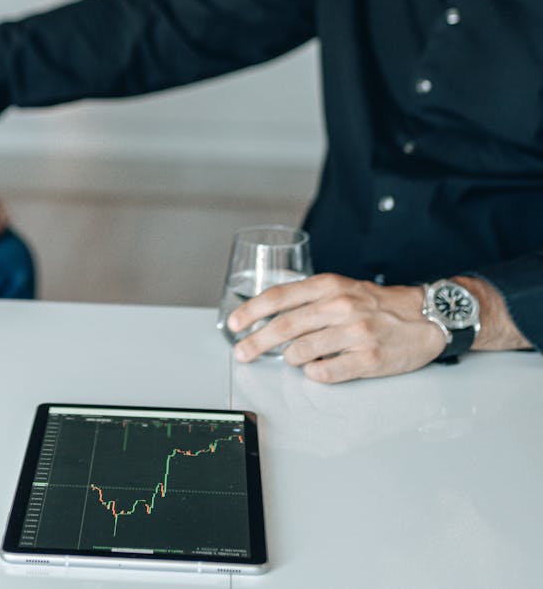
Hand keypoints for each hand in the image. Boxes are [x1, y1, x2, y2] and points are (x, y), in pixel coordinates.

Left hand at [227, 274, 446, 382]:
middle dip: (255, 342)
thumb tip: (269, 316)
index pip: (279, 297)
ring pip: (301, 352)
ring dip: (290, 359)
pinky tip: (317, 369)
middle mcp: (341, 306)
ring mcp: (355, 333)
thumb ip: (309, 298)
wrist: (428, 317)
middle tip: (241, 353)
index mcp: (330, 286)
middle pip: (284, 327)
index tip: (233, 324)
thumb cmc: (379, 305)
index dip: (250, 311)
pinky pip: (325, 372)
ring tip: (295, 358)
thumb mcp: (343, 288)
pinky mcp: (368, 358)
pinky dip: (313, 373)